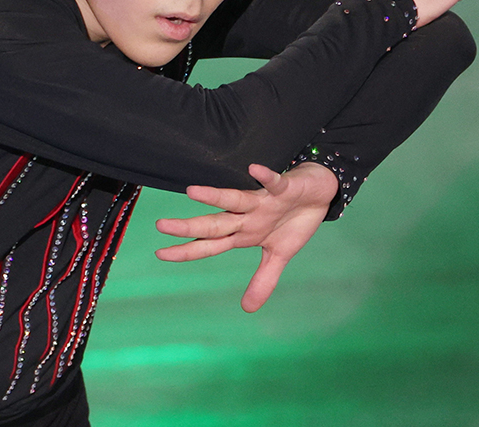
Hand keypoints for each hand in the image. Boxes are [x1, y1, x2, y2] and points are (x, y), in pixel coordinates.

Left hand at [155, 163, 337, 312]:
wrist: (318, 193)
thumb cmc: (293, 221)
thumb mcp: (279, 255)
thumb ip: (263, 280)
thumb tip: (247, 309)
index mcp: (244, 233)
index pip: (210, 245)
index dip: (187, 251)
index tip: (160, 254)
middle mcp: (247, 217)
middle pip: (215, 224)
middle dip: (190, 227)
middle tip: (161, 226)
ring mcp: (263, 201)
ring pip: (235, 199)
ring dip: (215, 196)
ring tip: (191, 192)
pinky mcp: (283, 188)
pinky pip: (273, 183)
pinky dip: (265, 177)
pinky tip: (254, 169)